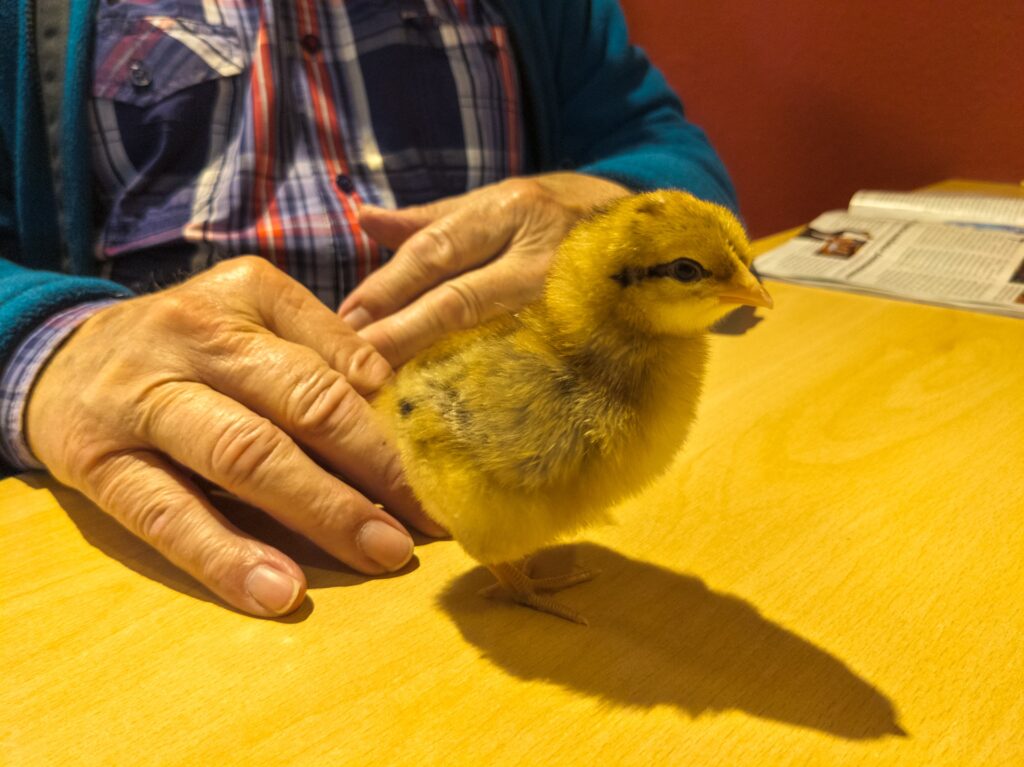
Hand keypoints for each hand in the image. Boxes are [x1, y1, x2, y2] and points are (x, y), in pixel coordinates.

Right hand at [26, 257, 443, 616]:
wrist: (60, 358)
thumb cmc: (186, 344)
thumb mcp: (252, 317)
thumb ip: (323, 347)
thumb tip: (401, 400)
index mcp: (247, 297)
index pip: (337, 363)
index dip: (397, 424)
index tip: (443, 472)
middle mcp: (195, 337)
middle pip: (303, 404)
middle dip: (377, 467)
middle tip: (430, 519)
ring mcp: (145, 400)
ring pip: (245, 455)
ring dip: (322, 510)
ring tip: (379, 553)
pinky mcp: (100, 464)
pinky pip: (168, 514)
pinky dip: (226, 555)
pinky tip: (279, 591)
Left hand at [338, 173, 629, 365]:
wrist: (651, 233)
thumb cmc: (557, 214)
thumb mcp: (498, 201)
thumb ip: (431, 219)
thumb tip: (363, 220)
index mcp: (513, 210)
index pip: (436, 252)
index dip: (387, 289)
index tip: (346, 322)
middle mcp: (540, 252)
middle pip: (460, 298)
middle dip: (402, 334)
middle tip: (355, 365)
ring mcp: (571, 298)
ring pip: (494, 335)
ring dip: (439, 365)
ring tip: (395, 389)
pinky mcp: (593, 336)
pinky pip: (536, 363)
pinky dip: (492, 384)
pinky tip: (459, 405)